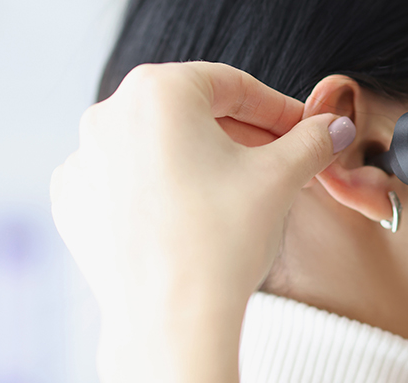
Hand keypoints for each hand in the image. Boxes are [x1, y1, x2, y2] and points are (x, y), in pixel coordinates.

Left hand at [49, 62, 354, 382]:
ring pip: (158, 145)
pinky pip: (126, 179)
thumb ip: (312, 140)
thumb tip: (333, 127)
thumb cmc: (220, 243)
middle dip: (242, 135)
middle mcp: (108, 115)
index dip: (279, 109)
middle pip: (193, 112)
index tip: (304, 130)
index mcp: (157, 91)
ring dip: (202, 160)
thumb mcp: (282, 177)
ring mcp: (83, 160)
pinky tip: (192, 215)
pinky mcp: (74, 201)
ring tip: (239, 193)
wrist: (171, 322)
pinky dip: (160, 188)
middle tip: (280, 162)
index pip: (233, 85)